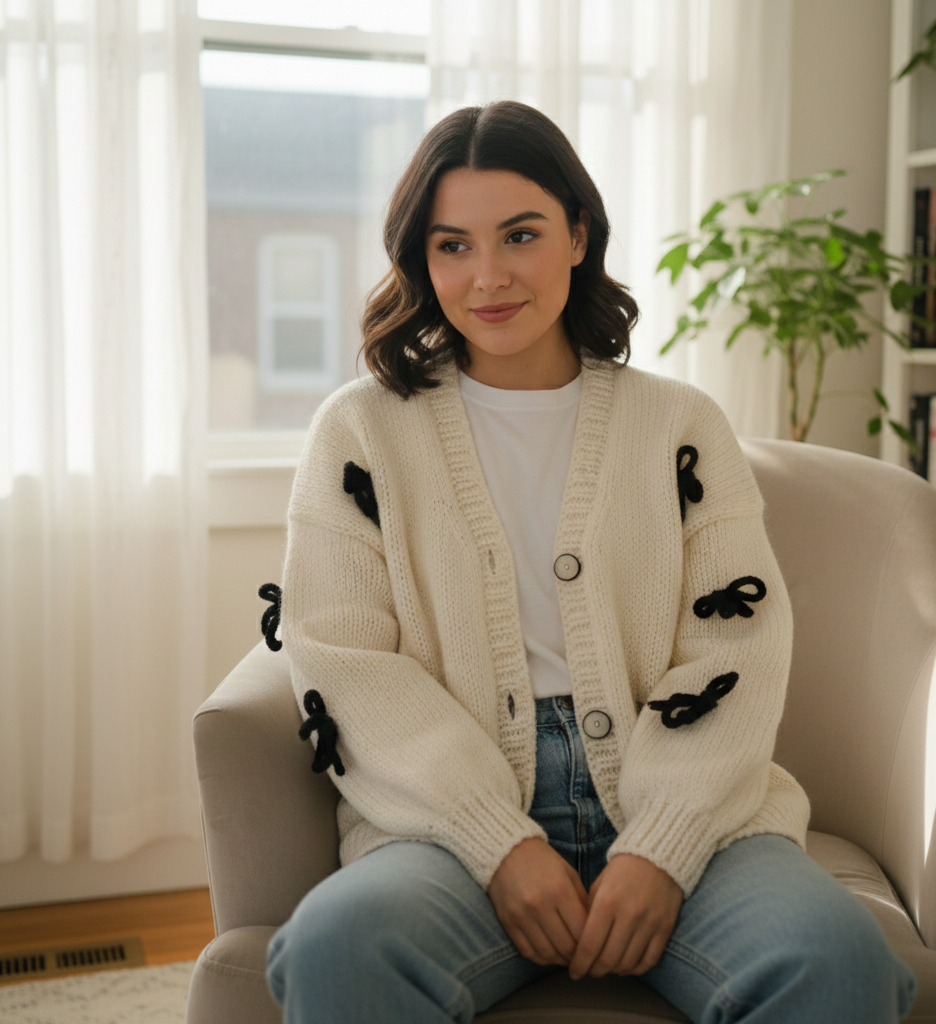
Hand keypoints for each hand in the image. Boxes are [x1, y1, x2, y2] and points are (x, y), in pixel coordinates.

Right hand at [488, 838, 588, 966]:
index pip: (582, 931)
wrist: (506, 850)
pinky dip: (542, 958)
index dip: (593, 944)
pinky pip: (528, 952)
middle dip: (578, 956)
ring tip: (568, 957)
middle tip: (584, 957)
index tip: (596, 947)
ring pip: (548, 954)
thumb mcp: (569, 873)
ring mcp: (521, 915)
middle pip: (566, 946)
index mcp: (560, 890)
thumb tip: (596, 930)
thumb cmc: (543, 861)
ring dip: (561, 960)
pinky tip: (550, 954)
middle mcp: (540, 905)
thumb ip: (583, 901)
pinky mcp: (508, 922)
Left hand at [568, 853, 682, 979]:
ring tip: (606, 967)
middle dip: (595, 970)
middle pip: (608, 959)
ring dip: (613, 971)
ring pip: (628, 963)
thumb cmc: (622, 870)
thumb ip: (588, 912)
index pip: (589, 945)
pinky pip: (649, 961)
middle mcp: (629, 915)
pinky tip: (625, 966)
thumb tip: (578, 943)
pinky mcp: (665, 929)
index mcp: (607, 902)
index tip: (574, 972)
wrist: (657, 856)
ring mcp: (649, 924)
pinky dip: (635, 969)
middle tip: (589, 971)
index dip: (579, 964)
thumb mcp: (598, 885)